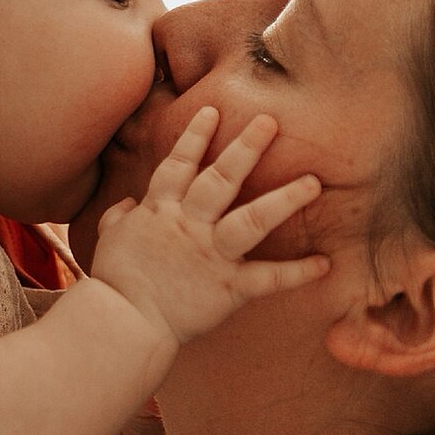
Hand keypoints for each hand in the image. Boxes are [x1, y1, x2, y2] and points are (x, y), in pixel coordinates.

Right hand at [87, 106, 330, 343]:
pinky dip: (297, 273)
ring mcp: (212, 255)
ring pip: (253, 220)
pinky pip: (269, 278)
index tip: (214, 112)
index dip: (196, 137)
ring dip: (284, 200)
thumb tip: (129, 203)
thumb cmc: (114, 281)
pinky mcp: (229, 287)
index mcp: (160, 211)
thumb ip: (119, 216)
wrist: (123, 322)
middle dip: (246, 148)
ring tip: (311, 182)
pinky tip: (325, 263)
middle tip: (269, 122)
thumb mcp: (109, 238)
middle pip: (221, 179)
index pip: (180, 165)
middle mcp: (190, 225)